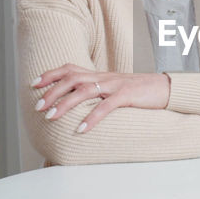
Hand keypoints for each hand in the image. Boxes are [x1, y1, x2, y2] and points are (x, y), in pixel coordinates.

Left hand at [32, 65, 169, 132]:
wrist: (165, 88)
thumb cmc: (139, 92)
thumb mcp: (114, 90)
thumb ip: (97, 94)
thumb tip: (78, 107)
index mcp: (100, 75)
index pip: (70, 68)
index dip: (50, 74)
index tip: (34, 84)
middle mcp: (104, 77)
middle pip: (72, 78)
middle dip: (52, 92)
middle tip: (38, 107)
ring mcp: (115, 85)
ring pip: (84, 90)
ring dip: (65, 104)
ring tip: (51, 117)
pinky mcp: (127, 96)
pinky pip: (106, 106)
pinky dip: (92, 118)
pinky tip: (81, 129)